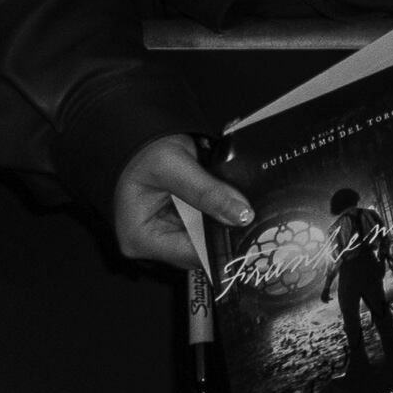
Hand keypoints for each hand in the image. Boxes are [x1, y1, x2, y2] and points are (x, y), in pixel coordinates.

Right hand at [109, 131, 253, 274]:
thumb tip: (242, 216)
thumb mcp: (174, 165)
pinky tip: (231, 205)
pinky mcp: (176, 226)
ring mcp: (164, 236)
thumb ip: (207, 191)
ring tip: (241, 207)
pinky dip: (218, 216)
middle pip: (200, 251)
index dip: (222, 244)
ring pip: (206, 240)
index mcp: (140, 237)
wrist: (142, 138)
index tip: (250, 230)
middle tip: (252, 216)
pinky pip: (205, 228)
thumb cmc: (145, 151)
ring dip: (224, 224)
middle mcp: (150, 244)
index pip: (191, 254)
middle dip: (225, 233)